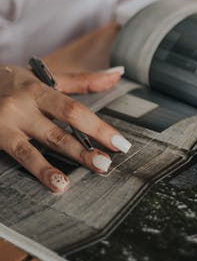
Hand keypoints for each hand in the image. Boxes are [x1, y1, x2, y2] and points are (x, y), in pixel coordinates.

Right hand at [0, 65, 130, 193]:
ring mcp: (2, 124)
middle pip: (56, 133)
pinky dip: (24, 170)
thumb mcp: (43, 77)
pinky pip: (11, 156)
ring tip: (64, 185)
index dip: (98, 128)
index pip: (74, 111)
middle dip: (82, 151)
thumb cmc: (10, 82)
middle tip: (105, 166)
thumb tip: (116, 76)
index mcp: (39, 90)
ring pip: (28, 150)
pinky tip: (37, 183)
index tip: (120, 144)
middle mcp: (21, 107)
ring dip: (47, 169)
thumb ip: (81, 81)